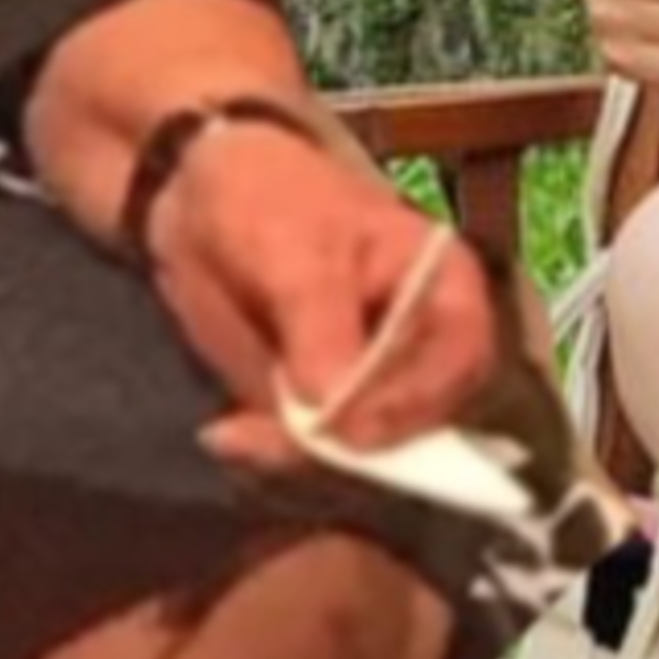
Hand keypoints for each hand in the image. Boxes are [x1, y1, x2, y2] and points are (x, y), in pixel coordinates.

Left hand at [144, 123, 498, 473]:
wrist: (197, 200)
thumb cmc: (266, 199)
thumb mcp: (293, 249)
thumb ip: (320, 325)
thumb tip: (334, 410)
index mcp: (446, 287)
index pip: (461, 361)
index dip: (411, 401)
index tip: (345, 426)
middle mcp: (426, 349)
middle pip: (420, 425)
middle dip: (347, 447)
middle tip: (269, 440)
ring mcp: (377, 388)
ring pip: (368, 455)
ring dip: (302, 459)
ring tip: (237, 436)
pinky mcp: (328, 413)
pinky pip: (318, 457)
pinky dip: (273, 456)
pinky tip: (228, 434)